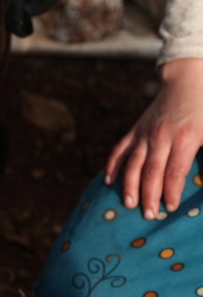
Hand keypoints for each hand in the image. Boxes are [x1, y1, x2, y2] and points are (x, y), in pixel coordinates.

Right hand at [105, 58, 202, 218]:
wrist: (187, 81)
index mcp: (184, 138)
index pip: (175, 171)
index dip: (172, 191)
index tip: (170, 207)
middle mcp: (160, 137)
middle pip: (152, 171)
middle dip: (149, 195)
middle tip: (149, 216)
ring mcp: (144, 133)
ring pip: (133, 163)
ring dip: (129, 185)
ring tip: (129, 204)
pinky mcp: (135, 130)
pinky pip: (120, 150)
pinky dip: (113, 166)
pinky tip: (109, 182)